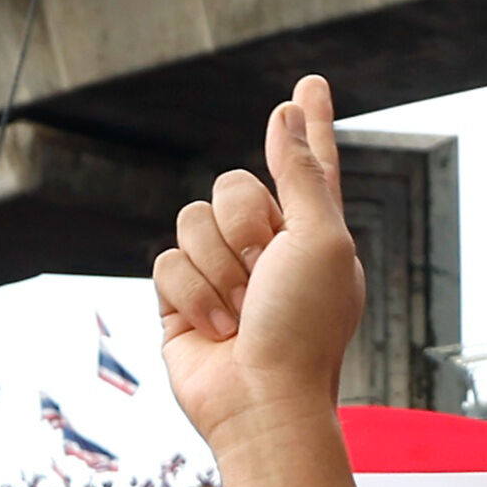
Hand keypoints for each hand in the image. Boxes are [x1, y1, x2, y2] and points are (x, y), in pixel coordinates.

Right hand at [150, 76, 367, 456]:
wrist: (262, 401)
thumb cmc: (304, 328)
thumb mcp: (320, 239)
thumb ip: (301, 173)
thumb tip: (286, 112)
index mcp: (313, 230)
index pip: (309, 163)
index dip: (309, 124)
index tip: (310, 85)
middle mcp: (267, 246)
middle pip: (232, 186)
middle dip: (244, 228)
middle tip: (265, 275)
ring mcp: (221, 273)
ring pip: (192, 222)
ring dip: (218, 270)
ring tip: (242, 313)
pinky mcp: (181, 300)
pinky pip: (165, 262)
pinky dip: (192, 295)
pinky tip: (216, 330)